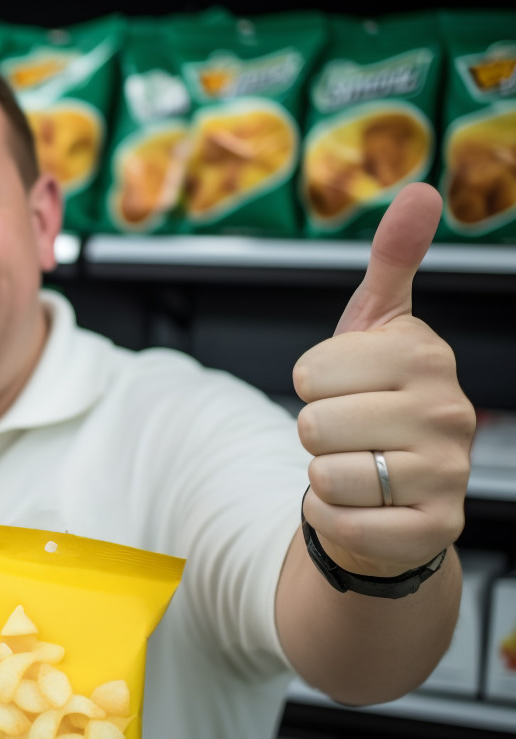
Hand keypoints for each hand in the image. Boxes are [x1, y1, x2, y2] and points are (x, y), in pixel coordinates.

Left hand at [293, 183, 474, 575]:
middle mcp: (447, 411)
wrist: (395, 496)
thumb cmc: (374, 407)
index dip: (309, 386)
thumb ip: (391, 262)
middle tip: (349, 436)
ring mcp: (446, 474)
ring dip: (324, 478)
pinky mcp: (432, 529)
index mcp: (424, 356)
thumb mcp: (376, 331)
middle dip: (314, 434)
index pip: (309, 372)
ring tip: (358, 471)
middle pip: (312, 423)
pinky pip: (339, 521)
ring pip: (324, 473)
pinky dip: (332, 518)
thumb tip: (419, 192)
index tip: (343, 390)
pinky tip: (363, 507)